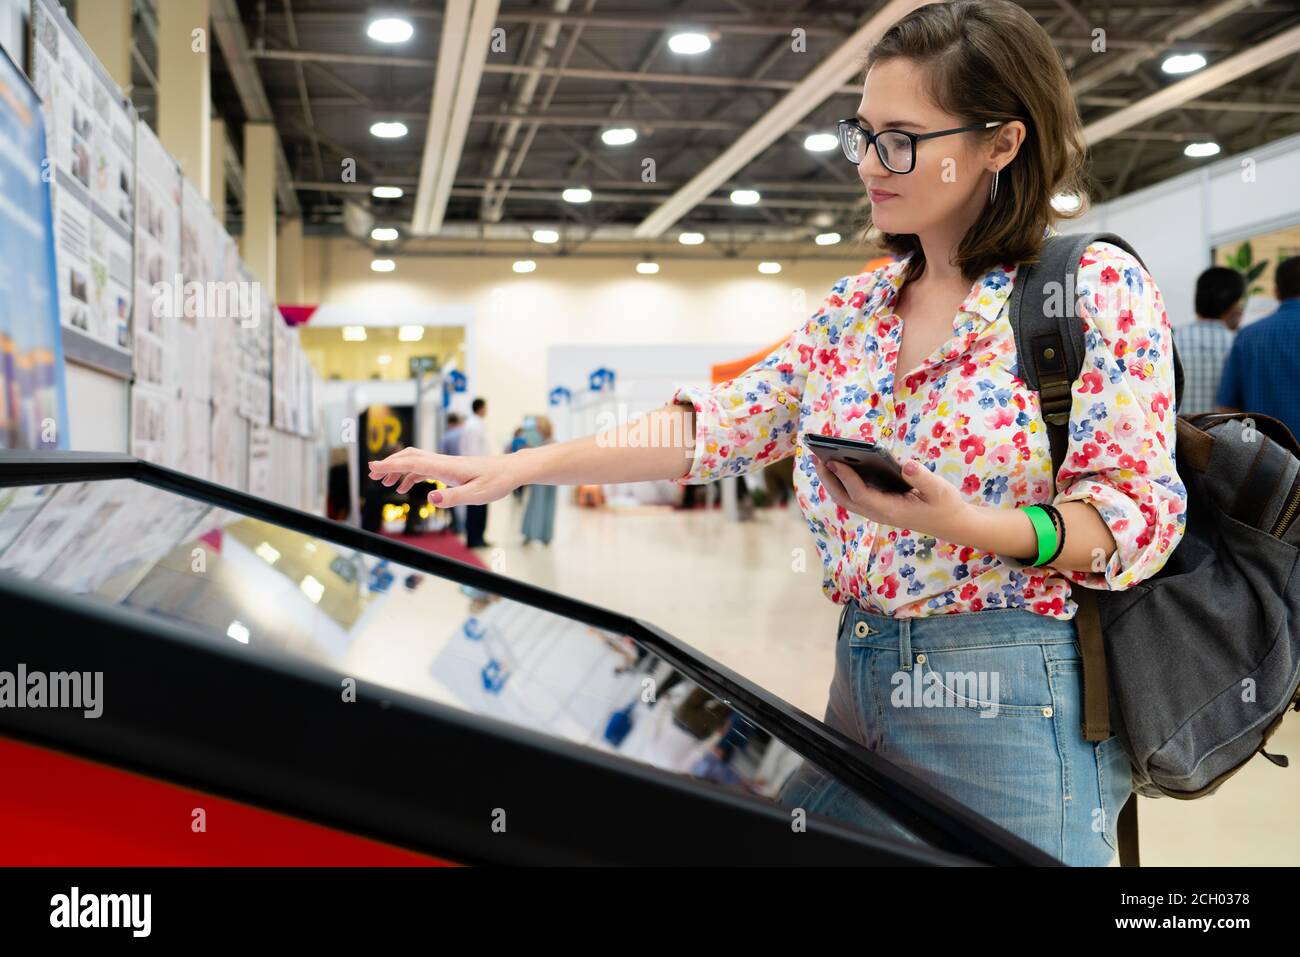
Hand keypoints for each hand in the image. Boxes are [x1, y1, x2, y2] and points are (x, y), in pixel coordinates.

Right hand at [368, 447, 527, 506]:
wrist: (512, 470)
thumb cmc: (497, 482)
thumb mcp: (477, 495)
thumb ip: (453, 497)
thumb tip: (430, 497)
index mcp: (446, 467)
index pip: (412, 462)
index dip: (390, 465)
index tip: (372, 468)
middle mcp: (444, 462)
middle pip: (410, 456)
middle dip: (390, 464)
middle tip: (372, 474)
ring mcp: (447, 464)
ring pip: (416, 461)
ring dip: (398, 469)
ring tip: (384, 483)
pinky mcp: (451, 468)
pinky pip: (425, 468)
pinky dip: (411, 474)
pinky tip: (407, 486)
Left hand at [811, 455, 972, 541]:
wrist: (950, 523)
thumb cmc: (945, 505)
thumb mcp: (940, 490)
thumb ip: (922, 478)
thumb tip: (907, 465)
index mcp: (891, 510)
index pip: (860, 494)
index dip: (845, 477)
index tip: (833, 460)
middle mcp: (878, 513)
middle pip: (845, 498)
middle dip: (829, 479)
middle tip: (816, 456)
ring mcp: (876, 511)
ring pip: (846, 498)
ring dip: (832, 480)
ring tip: (821, 458)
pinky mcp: (878, 506)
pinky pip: (853, 495)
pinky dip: (842, 481)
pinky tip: (839, 463)